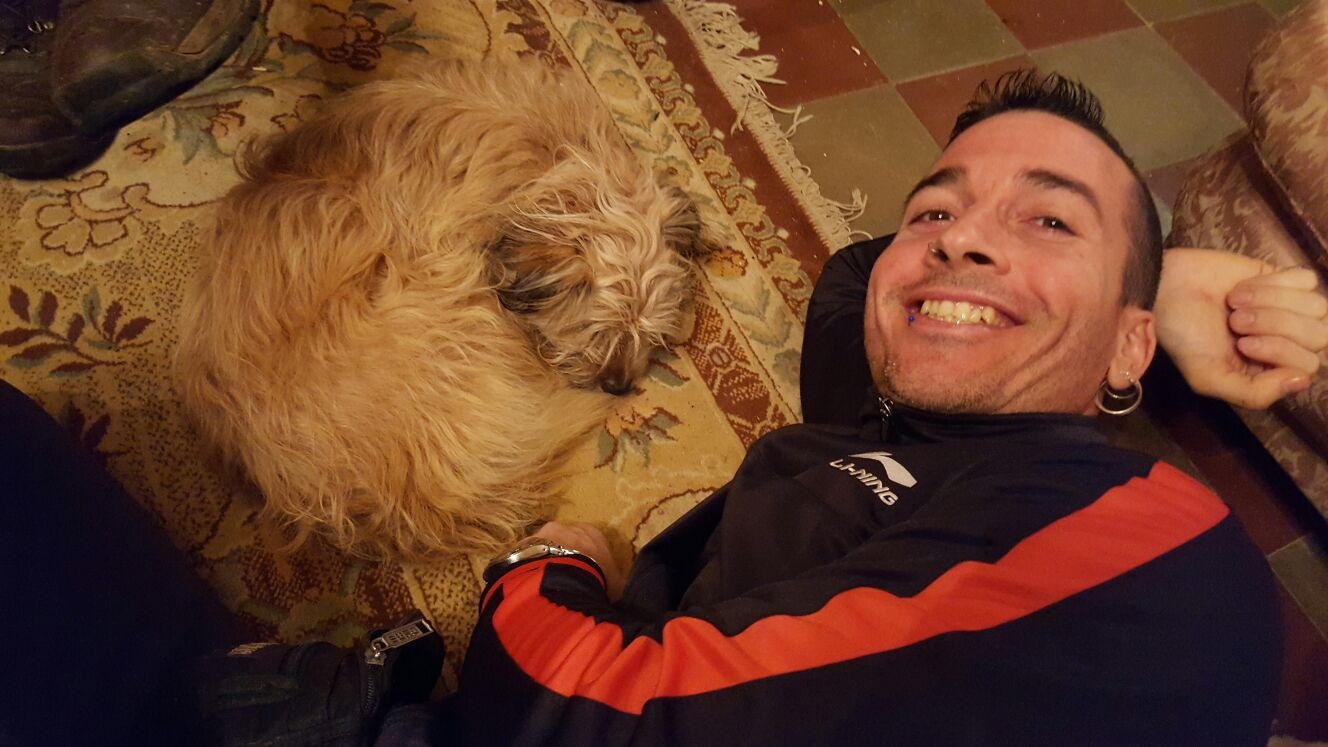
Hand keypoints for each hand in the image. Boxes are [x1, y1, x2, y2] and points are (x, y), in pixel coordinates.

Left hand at [529, 521, 625, 600]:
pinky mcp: (524, 544)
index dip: (590, 560)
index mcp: (593, 533)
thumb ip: (615, 584)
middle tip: (566, 581)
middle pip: (567, 542)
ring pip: (545, 547)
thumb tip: (616, 591)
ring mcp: (543, 533)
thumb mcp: (616, 585)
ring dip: (546, 561)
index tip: (588, 576)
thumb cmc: (596, 578)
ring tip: (547, 584)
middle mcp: (567, 527)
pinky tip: (530, 584)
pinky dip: (529, 568)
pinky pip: (527, 557)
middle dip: (566, 558)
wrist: (562, 579)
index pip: (593, 543)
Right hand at [1156, 248, 1327, 408]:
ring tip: (1236, 302)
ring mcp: (1290, 308)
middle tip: (1235, 321)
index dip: (1278, 350)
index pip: (1307, 365)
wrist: (1165, 288)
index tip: (1242, 344)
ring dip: (1270, 301)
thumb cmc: (1183, 336)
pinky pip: (1306, 280)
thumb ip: (1254, 393)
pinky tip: (1246, 286)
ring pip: (1316, 306)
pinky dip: (1273, 282)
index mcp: (1272, 370)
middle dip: (1275, 324)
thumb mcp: (1208, 378)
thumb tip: (1303, 381)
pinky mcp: (1284, 278)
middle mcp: (1289, 341)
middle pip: (1320, 335)